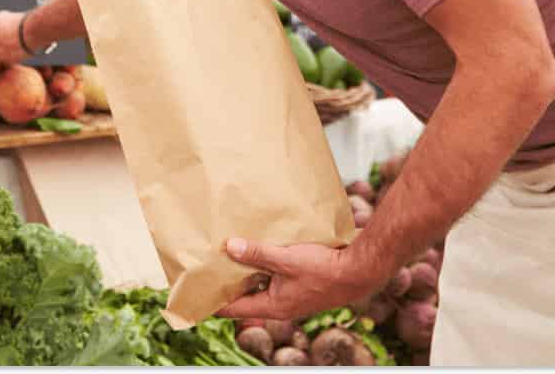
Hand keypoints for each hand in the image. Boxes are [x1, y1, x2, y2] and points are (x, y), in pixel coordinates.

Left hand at [216, 238, 382, 320]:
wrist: (361, 271)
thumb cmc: (326, 270)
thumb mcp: (286, 260)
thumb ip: (258, 254)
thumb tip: (229, 248)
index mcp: (273, 306)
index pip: (233, 309)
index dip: (213, 301)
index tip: (194, 292)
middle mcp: (280, 304)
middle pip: (245, 295)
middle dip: (227, 281)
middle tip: (206, 264)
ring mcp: (290, 294)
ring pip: (259, 283)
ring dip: (246, 269)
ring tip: (226, 251)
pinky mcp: (300, 283)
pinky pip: (274, 275)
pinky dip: (263, 263)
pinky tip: (257, 245)